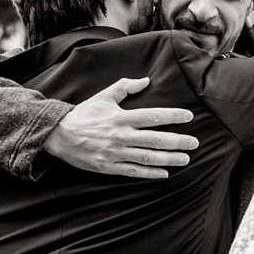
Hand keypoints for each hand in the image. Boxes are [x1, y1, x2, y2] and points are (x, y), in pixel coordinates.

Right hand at [44, 78, 199, 178]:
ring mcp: (115, 153)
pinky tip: (164, 173)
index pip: (153, 116)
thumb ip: (125, 88)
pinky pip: (134, 172)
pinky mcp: (109, 166)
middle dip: (178, 141)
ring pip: (148, 158)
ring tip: (185, 159)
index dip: (173, 116)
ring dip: (169, 159)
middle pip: (155, 139)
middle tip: (195, 143)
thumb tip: (146, 80)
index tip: (189, 116)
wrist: (58, 135)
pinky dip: (150, 173)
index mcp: (121, 117)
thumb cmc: (83, 115)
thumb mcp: (103, 96)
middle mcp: (121, 136)